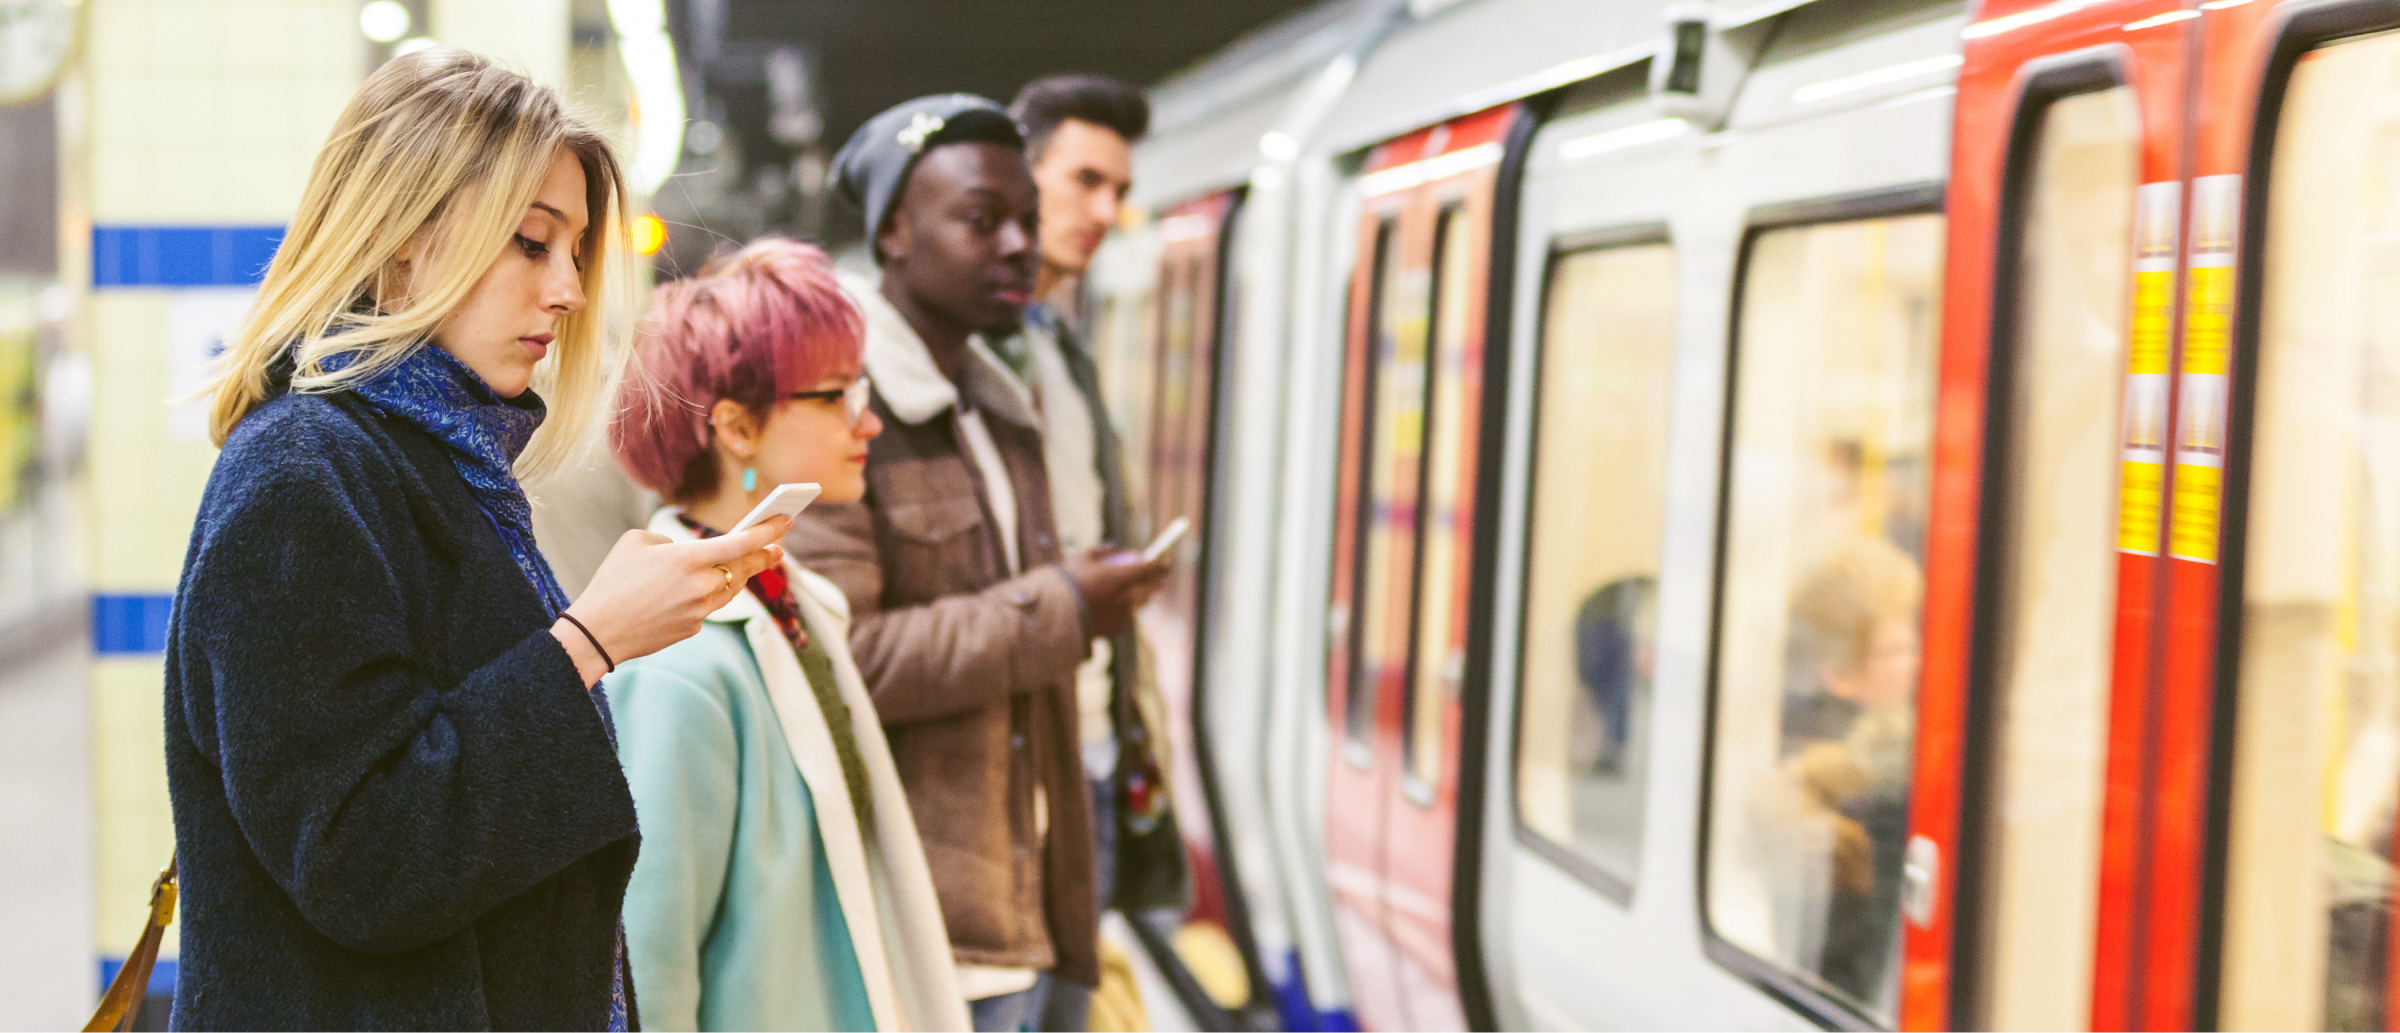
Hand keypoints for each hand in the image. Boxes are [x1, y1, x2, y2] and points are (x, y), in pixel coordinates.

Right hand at [550, 516, 792, 684]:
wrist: (598, 632)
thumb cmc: (612, 581)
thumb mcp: (636, 542)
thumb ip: (670, 541)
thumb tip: (687, 552)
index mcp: (689, 558)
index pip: (742, 542)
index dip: (768, 531)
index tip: (786, 521)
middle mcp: (701, 585)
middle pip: (745, 568)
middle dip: (764, 555)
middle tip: (777, 548)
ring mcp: (700, 610)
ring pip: (731, 589)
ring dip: (741, 576)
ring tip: (751, 564)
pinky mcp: (693, 628)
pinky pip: (710, 607)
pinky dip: (711, 596)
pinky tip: (706, 590)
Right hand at [1059, 545, 1169, 638]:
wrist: (1055, 615)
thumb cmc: (1067, 582)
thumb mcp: (1082, 558)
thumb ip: (1103, 552)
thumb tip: (1115, 548)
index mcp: (1122, 577)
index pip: (1151, 568)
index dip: (1161, 565)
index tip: (1165, 563)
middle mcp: (1127, 597)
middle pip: (1150, 588)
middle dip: (1155, 582)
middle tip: (1158, 579)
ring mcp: (1124, 614)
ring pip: (1139, 603)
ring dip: (1141, 597)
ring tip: (1137, 592)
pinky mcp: (1117, 629)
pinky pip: (1125, 617)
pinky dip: (1123, 611)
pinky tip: (1115, 609)